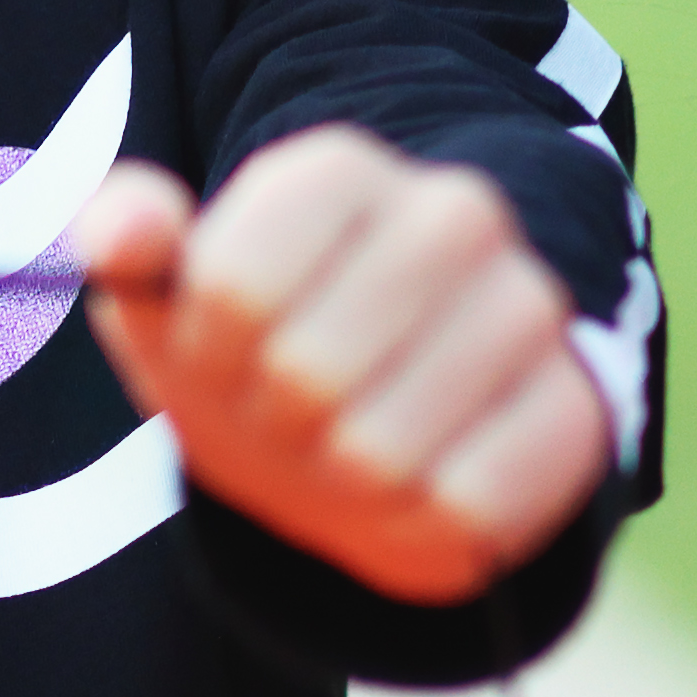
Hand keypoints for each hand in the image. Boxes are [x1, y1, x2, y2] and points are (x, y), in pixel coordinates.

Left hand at [73, 127, 615, 606]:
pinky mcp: (579, 406)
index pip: (232, 288)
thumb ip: (131, 247)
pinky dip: (418, 528)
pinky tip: (420, 488)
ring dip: (340, 487)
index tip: (222, 353)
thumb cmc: (260, 356)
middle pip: (304, 375)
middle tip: (287, 418)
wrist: (386, 421)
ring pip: (384, 451)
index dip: (205, 356)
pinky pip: (467, 507)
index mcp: (337, 168)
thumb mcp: (172, 300)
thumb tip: (118, 234)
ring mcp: (529, 306)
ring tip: (349, 452)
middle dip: (271, 427)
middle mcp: (452, 212)